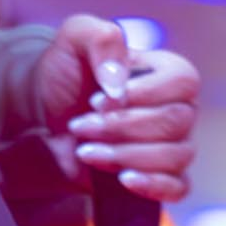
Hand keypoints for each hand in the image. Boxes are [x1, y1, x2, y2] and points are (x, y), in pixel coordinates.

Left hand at [28, 15, 199, 201]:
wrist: (42, 113)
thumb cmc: (65, 74)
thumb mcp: (74, 39)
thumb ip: (100, 38)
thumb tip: (119, 80)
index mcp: (165, 71)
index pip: (183, 82)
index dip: (141, 93)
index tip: (96, 99)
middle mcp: (178, 106)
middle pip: (176, 122)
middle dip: (121, 126)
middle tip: (81, 125)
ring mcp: (173, 143)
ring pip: (175, 155)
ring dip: (124, 155)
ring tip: (86, 150)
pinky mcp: (161, 175)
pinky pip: (178, 188)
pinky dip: (152, 185)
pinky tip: (123, 179)